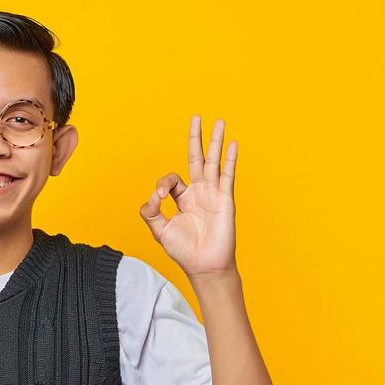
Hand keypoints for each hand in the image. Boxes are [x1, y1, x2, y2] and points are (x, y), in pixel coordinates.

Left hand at [139, 114, 237, 278]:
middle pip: (197, 158)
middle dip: (196, 138)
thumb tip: (153, 195)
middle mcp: (199, 192)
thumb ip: (151, 211)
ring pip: (214, 162)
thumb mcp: (160, 230)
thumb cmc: (184, 251)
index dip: (164, 183)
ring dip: (216, 141)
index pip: (173, 179)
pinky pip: (228, 175)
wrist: (205, 266)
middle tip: (196, 118)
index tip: (160, 195)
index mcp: (183, 198)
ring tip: (220, 122)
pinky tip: (233, 144)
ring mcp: (214, 194)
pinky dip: (230, 159)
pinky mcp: (225, 200)